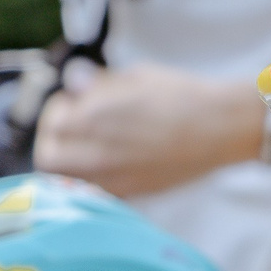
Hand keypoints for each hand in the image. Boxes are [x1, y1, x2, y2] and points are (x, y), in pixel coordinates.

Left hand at [33, 63, 269, 198]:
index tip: (76, 104)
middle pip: (50, 159)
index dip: (61, 110)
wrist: (219, 128)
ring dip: (71, 164)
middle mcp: (96, 151)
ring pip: (68, 181)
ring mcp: (114, 176)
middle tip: (75, 131)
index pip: (53, 123)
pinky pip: (97, 192)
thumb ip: (97, 86)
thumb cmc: (180, 95)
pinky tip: (111, 165)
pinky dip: (93, 181)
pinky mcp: (134, 192)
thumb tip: (74, 84)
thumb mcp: (134, 77)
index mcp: (92, 116)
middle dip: (57, 142)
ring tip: (91, 149)